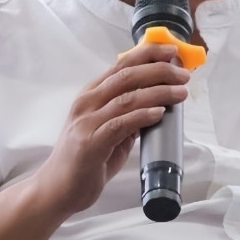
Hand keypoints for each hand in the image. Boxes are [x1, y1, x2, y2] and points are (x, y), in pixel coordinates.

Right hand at [36, 42, 189, 214]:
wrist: (56, 189)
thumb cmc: (83, 159)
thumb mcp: (106, 129)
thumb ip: (127, 115)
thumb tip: (158, 104)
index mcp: (91, 94)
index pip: (122, 64)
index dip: (148, 54)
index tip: (171, 51)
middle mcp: (87, 102)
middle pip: (128, 75)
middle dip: (159, 71)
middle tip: (183, 74)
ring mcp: (87, 122)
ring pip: (128, 97)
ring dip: (158, 92)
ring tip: (181, 92)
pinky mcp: (91, 143)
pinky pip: (121, 123)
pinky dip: (143, 115)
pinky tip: (160, 113)